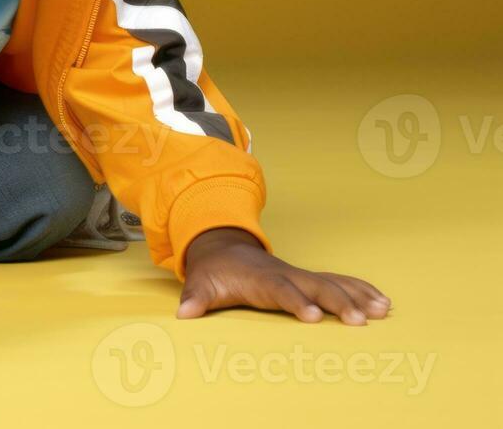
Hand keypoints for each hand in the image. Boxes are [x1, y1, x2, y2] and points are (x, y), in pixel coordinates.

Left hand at [177, 227, 391, 324]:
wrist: (222, 246)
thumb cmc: (214, 271)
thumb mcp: (201, 283)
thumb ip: (195, 299)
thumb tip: (184, 314)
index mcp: (260, 278)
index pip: (281, 290)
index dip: (296, 301)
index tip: (312, 316)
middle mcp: (285, 273)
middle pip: (316, 286)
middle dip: (338, 302)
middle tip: (361, 321)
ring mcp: (299, 274)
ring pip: (333, 282)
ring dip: (357, 295)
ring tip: (383, 310)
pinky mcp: (308, 278)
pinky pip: (338, 281)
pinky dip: (360, 289)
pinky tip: (381, 301)